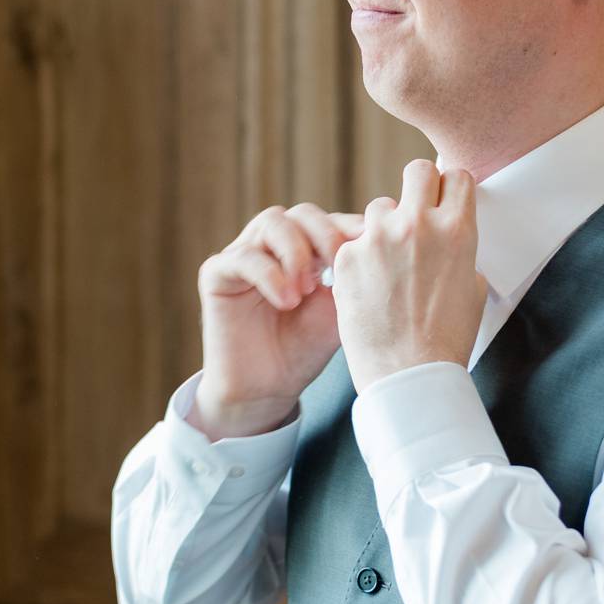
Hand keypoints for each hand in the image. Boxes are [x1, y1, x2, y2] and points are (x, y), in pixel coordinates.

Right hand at [195, 202, 366, 436]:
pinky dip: (268, 274)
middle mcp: (274, 245)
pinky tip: (286, 300)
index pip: (330, 221)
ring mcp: (244, 254)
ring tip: (306, 290)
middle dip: (325, 235)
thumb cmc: (305, 349)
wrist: (267, 390)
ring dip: (295, 252)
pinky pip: (242, 257)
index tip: (371, 248)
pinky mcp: (217, 274)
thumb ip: (356, 276)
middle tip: (338, 267)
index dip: (350, 229)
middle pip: (302, 213)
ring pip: (272, 223)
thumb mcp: (340, 309)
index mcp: (306, 249)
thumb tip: (386, 244)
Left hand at [332, 159, 486, 393]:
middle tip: (414, 212)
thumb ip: (461, 252)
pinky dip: (360, 258)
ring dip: (384, 226)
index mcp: (457, 230)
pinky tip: (368, 286)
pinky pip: (354, 241)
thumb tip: (452, 239)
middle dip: (418, 187)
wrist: (409, 374)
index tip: (444, 200)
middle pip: (417, 172)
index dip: (449, 188)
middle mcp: (418, 225)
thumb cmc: (447, 338)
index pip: (455, 176)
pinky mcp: (347, 257)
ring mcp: (379, 239)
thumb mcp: (472, 288)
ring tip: (388, 263)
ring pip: (379, 207)